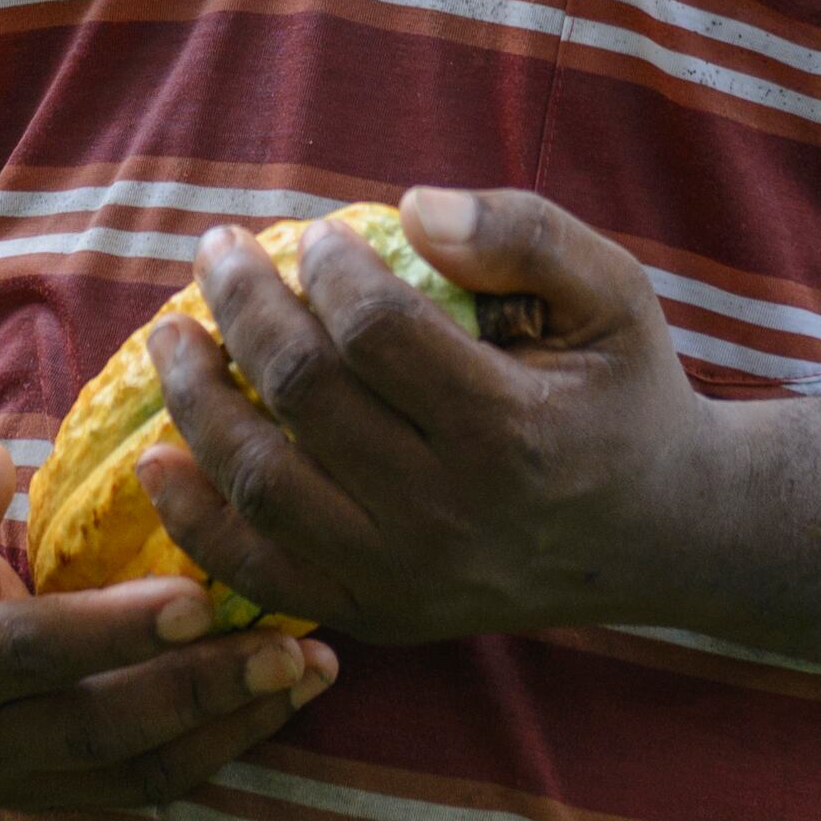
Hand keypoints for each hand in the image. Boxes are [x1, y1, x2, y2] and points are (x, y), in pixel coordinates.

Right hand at [0, 433, 335, 811]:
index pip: (32, 651)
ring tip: (313, 665)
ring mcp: (17, 778)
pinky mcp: (59, 786)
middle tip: (291, 644)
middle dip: (203, 689)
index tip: (200, 594)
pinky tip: (285, 690)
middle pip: (101, 727)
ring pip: (140, 772)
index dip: (116, 629)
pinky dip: (223, 740)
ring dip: (234, 724)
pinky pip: (151, 779)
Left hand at [136, 186, 708, 645]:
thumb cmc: (624, 390)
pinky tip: (158, 457)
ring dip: (197, 399)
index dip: (325, 269)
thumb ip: (523, 234)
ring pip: (262, 483)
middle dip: (242, 307)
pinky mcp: (378, 613)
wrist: (661, 531)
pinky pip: (259, 571)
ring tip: (171, 334)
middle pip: (305, 397)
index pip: (376, 332)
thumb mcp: (613, 291)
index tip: (313, 235)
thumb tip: (409, 207)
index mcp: (509, 429)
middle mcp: (449, 514)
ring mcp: (405, 576)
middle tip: (216, 249)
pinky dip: (195, 518)